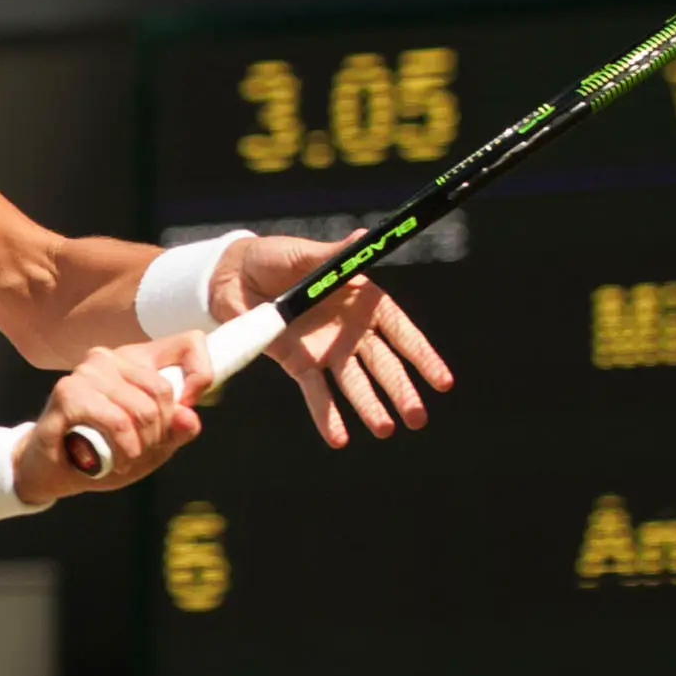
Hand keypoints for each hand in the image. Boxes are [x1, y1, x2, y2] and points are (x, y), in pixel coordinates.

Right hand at [14, 334, 208, 502]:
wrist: (51, 472)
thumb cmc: (101, 452)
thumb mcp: (150, 447)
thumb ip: (175, 431)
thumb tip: (190, 418)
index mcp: (136, 360)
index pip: (190, 343)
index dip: (201, 374)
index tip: (186, 410)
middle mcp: (110, 358)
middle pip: (163, 390)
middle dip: (159, 433)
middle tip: (142, 451)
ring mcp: (87, 372)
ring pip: (141, 409)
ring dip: (139, 446)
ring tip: (125, 458)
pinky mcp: (68, 392)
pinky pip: (116, 421)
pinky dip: (122, 448)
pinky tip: (112, 460)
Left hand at [212, 230, 452, 449]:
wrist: (233, 277)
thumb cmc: (276, 258)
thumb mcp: (305, 255)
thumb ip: (333, 256)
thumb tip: (363, 236)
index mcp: (363, 300)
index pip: (401, 333)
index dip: (421, 356)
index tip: (442, 381)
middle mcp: (351, 331)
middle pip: (383, 365)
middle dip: (401, 391)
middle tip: (418, 418)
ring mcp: (327, 351)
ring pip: (355, 384)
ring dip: (370, 407)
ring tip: (385, 430)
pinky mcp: (300, 365)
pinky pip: (317, 393)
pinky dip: (327, 416)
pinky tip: (339, 438)